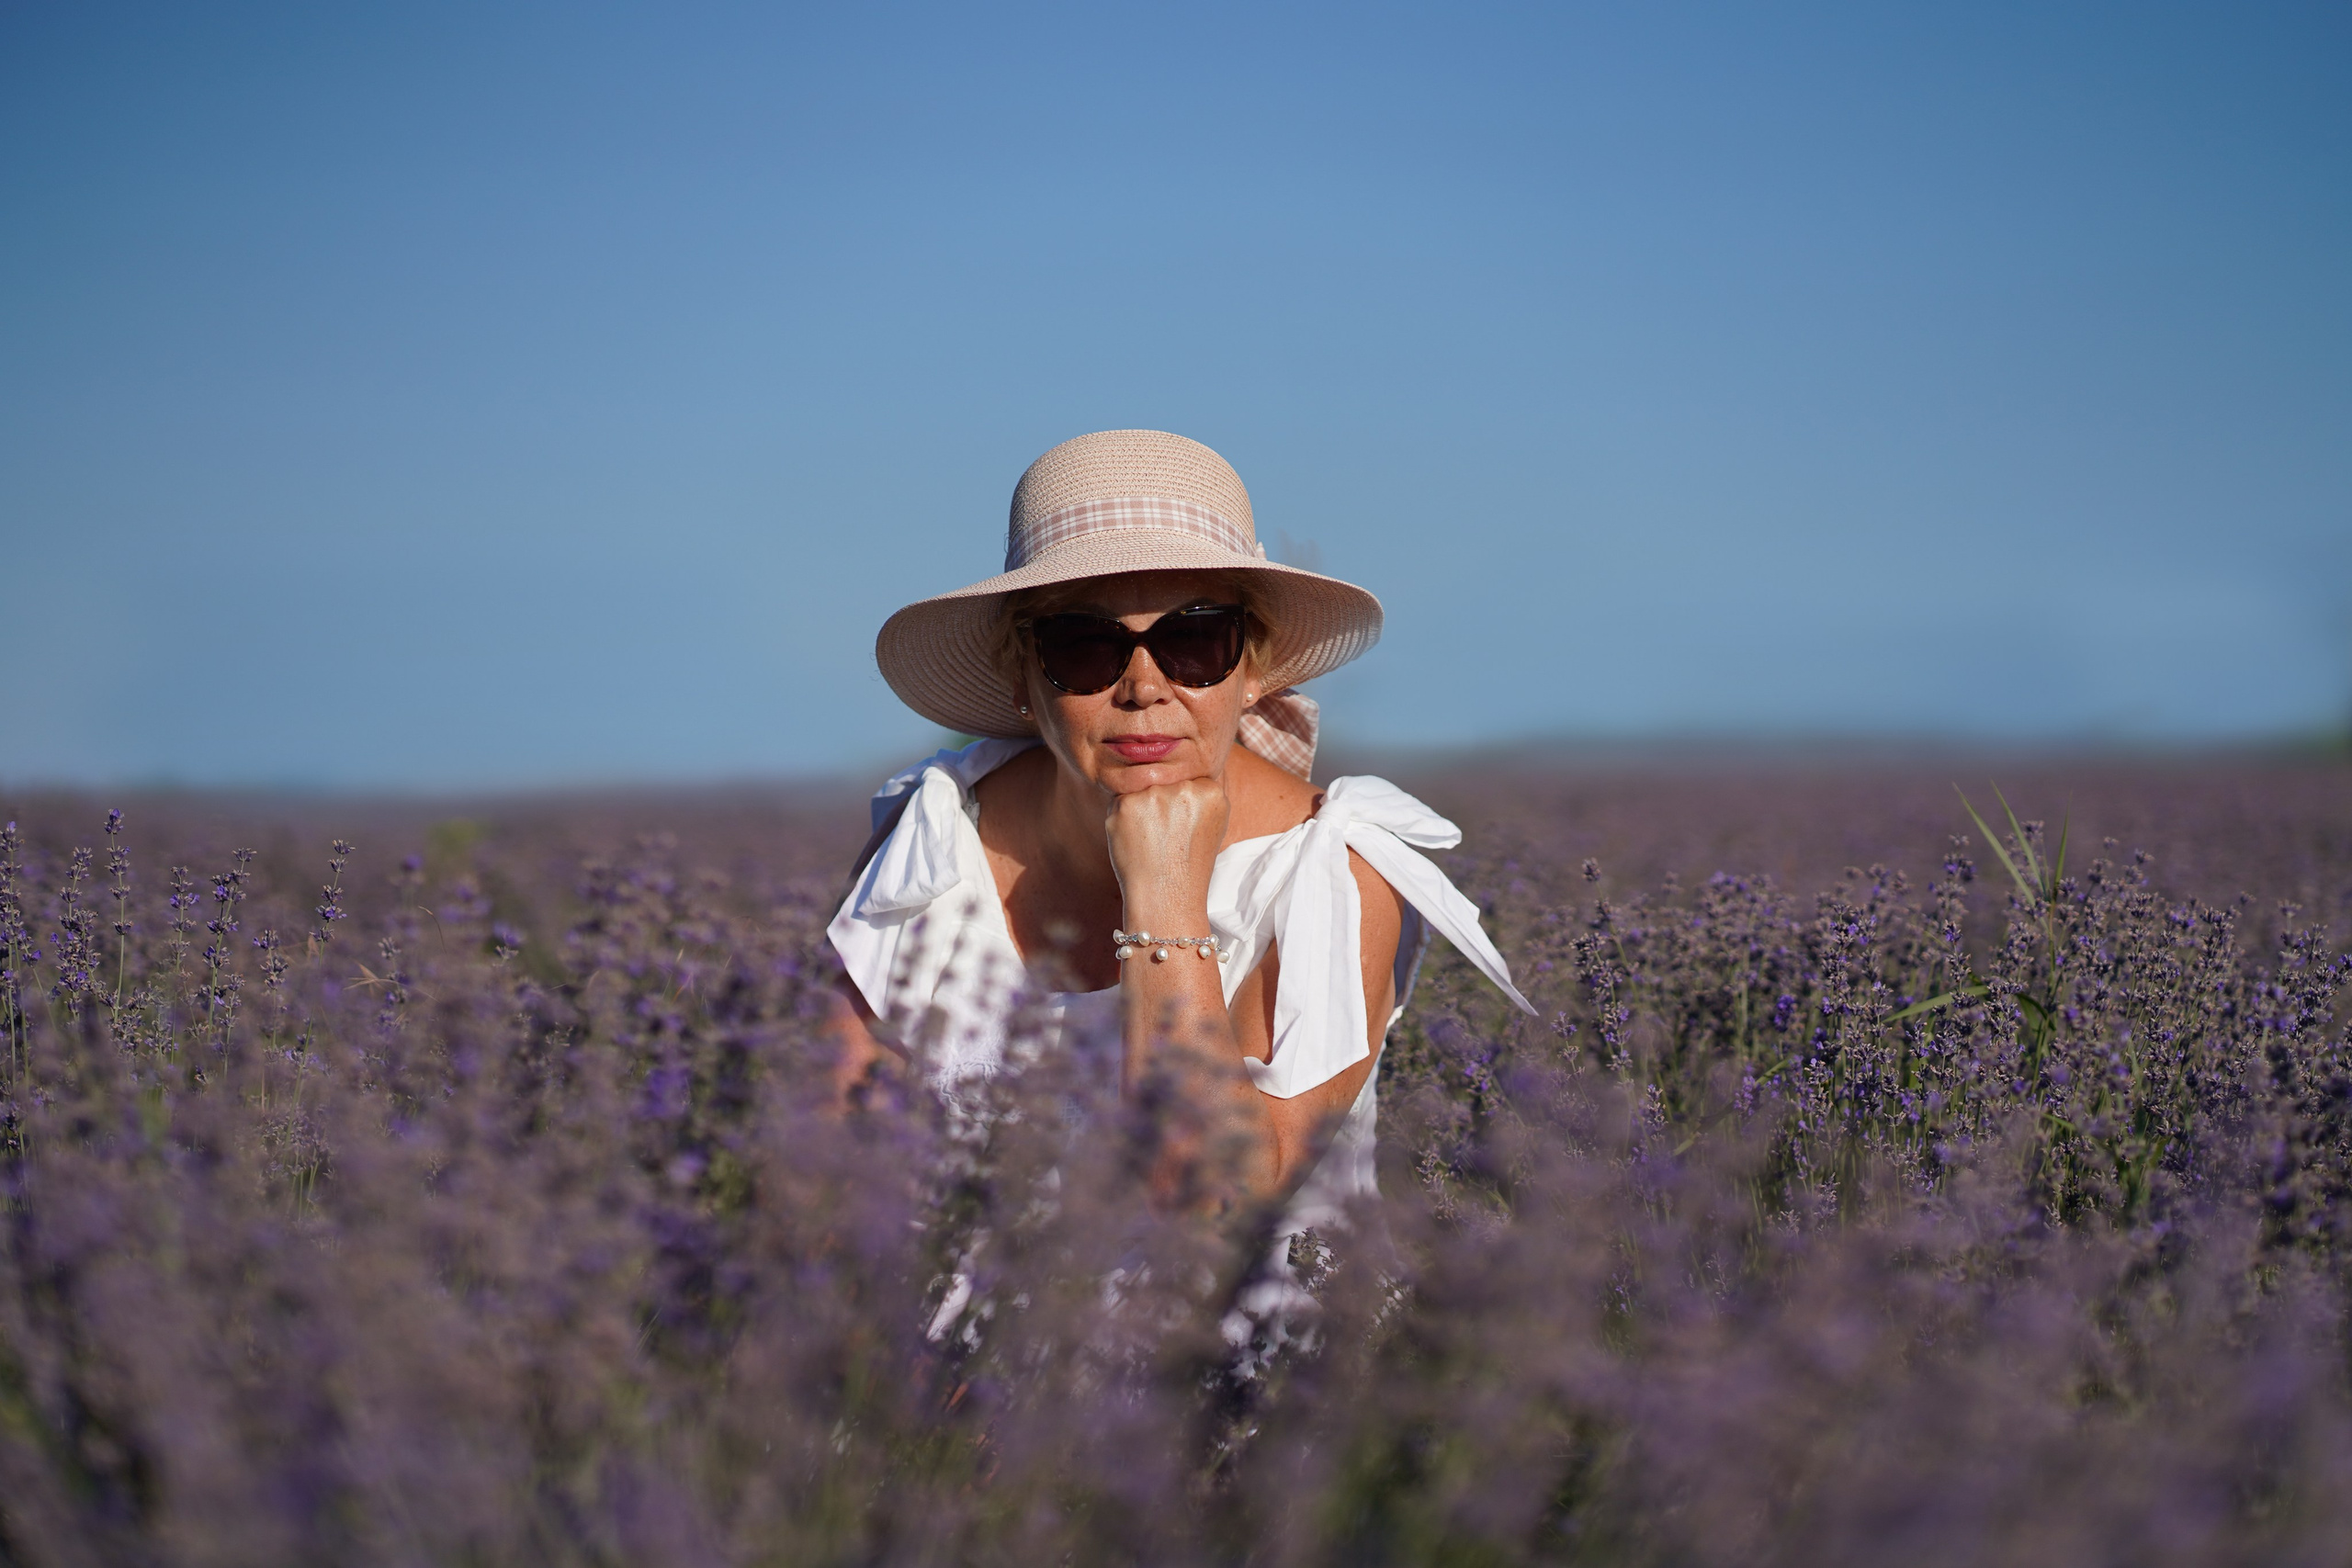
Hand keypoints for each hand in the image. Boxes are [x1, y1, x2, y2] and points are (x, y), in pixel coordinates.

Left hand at [1104, 776, 1228, 925]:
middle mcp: (1186, 788)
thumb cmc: (1187, 865)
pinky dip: (1122, 818)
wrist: (1165, 899)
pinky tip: (1135, 840)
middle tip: (1165, 837)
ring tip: (1151, 840)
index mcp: (1212, 791)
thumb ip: (1201, 795)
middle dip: (1160, 805)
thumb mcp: (1211, 826)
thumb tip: (1182, 767)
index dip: (1180, 804)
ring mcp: (1155, 794)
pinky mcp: (1127, 803)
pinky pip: (1120, 800)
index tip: (1181, 828)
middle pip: (1165, 781)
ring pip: (1141, 788)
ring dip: (1141, 809)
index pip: (1188, 779)